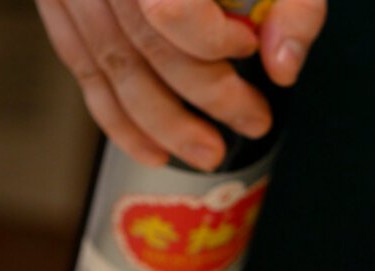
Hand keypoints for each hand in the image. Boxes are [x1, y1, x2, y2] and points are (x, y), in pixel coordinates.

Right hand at [35, 0, 325, 170]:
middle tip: (252, 121)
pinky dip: (116, 116)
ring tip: (207, 151)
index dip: (212, 40)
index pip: (170, 7)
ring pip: (111, 66)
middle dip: (206, 98)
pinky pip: (80, 65)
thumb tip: (283, 67)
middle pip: (146, 44)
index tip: (246, 45)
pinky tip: (152, 147)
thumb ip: (293, 4)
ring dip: (163, 123)